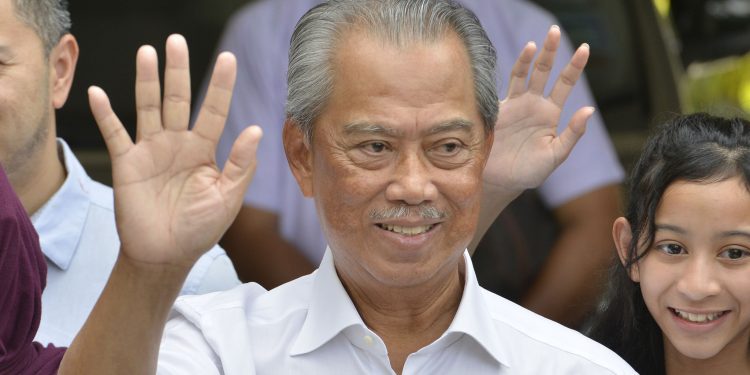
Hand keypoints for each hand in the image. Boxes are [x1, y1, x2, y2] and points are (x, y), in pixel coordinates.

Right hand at [87, 34, 261, 267]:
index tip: (229, 58)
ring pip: (148, 108)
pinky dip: (105, 115)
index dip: (221, 85)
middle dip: (178, 71)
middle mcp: (177, 143)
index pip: (214, 110)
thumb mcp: (227, 198)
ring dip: (146, 81)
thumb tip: (256, 129)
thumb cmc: (200, 229)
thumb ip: (241, 165)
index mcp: (204, 150)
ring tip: (147, 53)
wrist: (166, 256)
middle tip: (177, 41)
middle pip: (178, 99)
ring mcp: (151, 150)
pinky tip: (99, 93)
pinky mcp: (126, 163)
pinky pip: (114, 134)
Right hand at [483, 26, 593, 194]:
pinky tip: (523, 57)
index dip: (574, 66)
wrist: (498, 181)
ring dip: (531, 57)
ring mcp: (514, 104)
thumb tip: (589, 110)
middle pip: (544, 71)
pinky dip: (514, 71)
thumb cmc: (528, 172)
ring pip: (524, 74)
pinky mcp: (497, 109)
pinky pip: (505, 86)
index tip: (585, 48)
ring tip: (536, 41)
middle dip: (550, 51)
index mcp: (550, 114)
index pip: (565, 84)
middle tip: (555, 31)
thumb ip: (572, 134)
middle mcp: (533, 104)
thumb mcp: (555, 155)